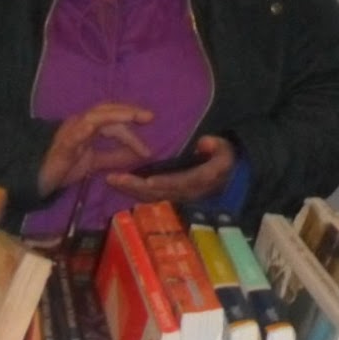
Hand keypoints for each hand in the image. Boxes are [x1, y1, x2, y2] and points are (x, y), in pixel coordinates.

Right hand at [38, 102, 153, 196]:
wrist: (39, 180)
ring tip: (132, 116)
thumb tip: (139, 154)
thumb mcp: (96, 162)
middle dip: (128, 111)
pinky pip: (73, 136)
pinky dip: (83, 130)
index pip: (114, 122)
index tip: (149, 144)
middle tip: (149, 116)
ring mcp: (70, 133)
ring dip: (114, 115)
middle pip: (106, 111)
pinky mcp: (62, 147)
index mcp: (90, 127)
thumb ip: (115, 156)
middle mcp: (81, 124)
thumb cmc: (65, 167)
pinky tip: (93, 128)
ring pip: (93, 117)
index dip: (132, 129)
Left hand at [105, 133, 235, 201]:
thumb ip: (217, 146)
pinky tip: (119, 182)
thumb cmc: (224, 156)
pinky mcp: (170, 196)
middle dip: (137, 187)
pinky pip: (151, 195)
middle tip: (115, 178)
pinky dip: (134, 190)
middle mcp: (188, 192)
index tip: (148, 180)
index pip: (182, 182)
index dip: (165, 182)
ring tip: (110, 179)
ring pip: (152, 196)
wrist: (228, 174)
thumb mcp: (225, 148)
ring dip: (130, 189)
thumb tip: (205, 142)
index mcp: (202, 179)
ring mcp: (178, 196)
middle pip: (160, 192)